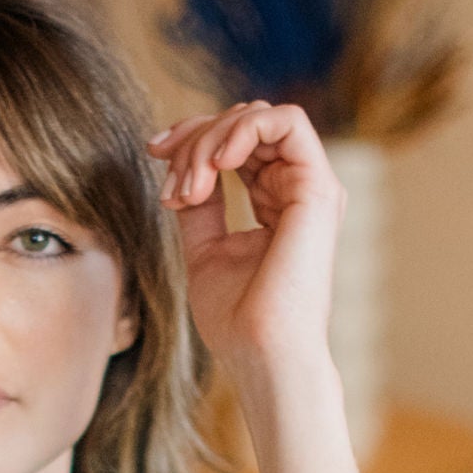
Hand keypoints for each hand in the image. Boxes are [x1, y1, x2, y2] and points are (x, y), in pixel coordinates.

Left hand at [147, 100, 343, 397]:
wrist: (262, 356)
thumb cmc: (238, 321)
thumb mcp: (204, 249)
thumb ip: (200, 206)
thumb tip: (182, 167)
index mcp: (277, 202)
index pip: (236, 143)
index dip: (191, 137)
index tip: (154, 153)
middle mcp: (298, 189)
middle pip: (244, 123)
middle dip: (195, 140)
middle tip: (173, 188)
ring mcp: (312, 186)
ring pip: (259, 116)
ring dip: (212, 139)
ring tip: (190, 187)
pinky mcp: (318, 188)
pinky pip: (286, 122)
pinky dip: (243, 129)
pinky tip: (217, 163)